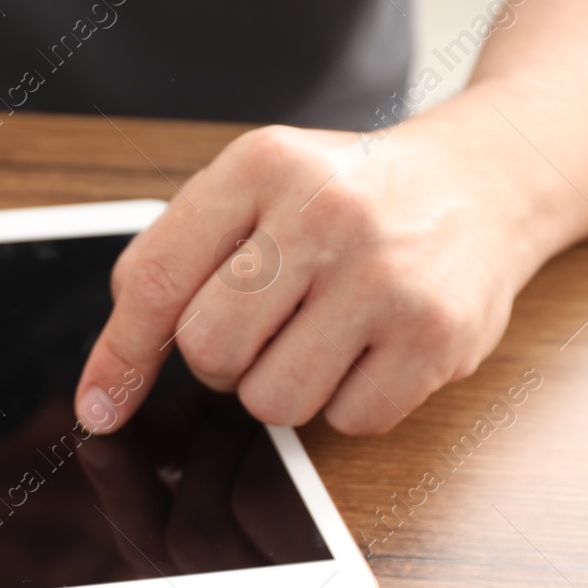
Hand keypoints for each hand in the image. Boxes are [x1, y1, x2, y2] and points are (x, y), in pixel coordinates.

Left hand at [75, 120, 545, 434]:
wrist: (488, 177)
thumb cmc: (348, 196)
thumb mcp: (257, 190)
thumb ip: (177, 261)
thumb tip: (109, 381)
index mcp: (263, 166)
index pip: (157, 281)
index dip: (119, 356)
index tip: (99, 407)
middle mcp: (326, 214)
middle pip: (210, 352)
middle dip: (223, 361)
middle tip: (266, 327)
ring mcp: (387, 278)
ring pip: (274, 401)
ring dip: (284, 386)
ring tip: (323, 333)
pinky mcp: (437, 337)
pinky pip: (347, 422)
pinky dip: (349, 402)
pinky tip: (372, 348)